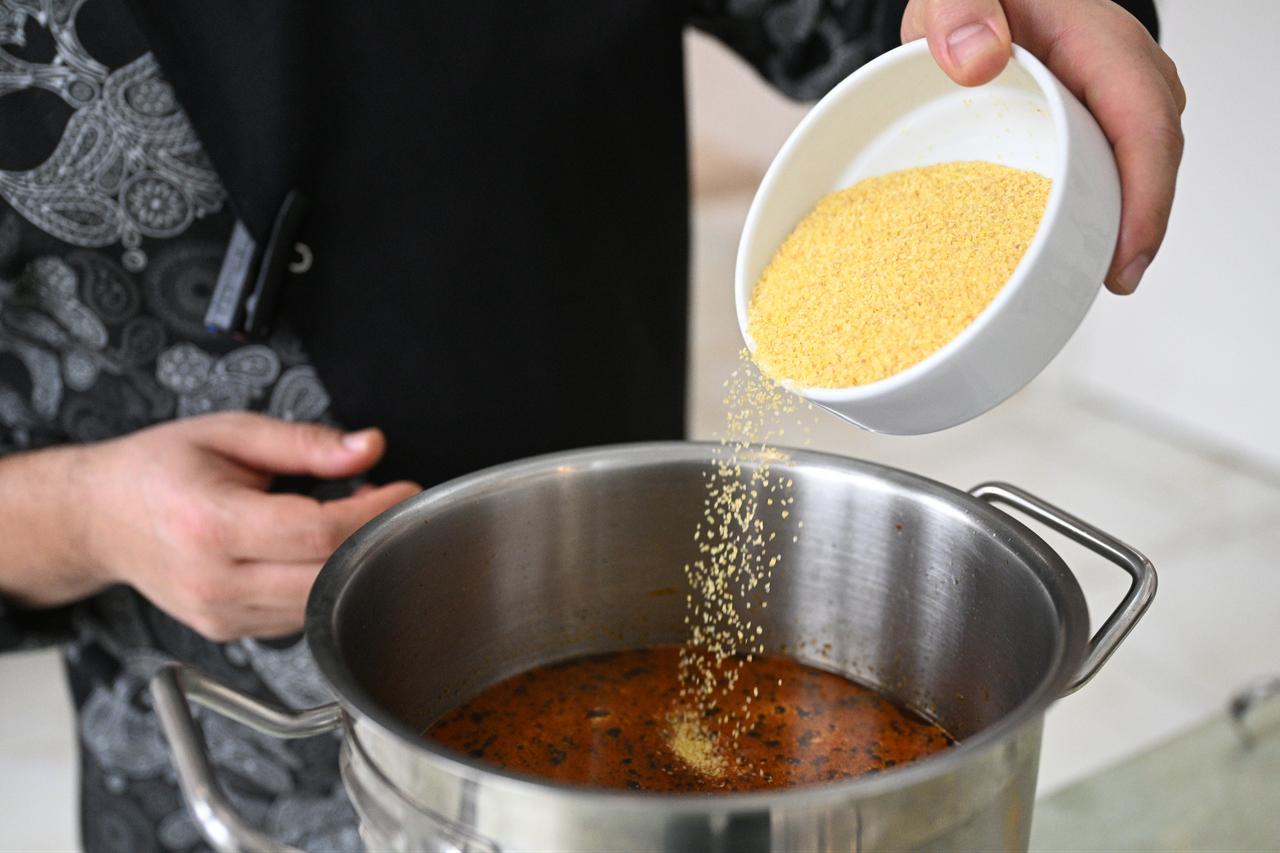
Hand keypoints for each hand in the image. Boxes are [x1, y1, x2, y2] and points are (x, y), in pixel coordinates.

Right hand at [79, 412, 419, 640]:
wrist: (99, 517)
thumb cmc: (158, 469)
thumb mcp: (230, 433)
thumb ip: (305, 443)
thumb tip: (368, 449)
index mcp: (210, 523)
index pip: (317, 534)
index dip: (373, 513)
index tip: (405, 490)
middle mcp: (212, 580)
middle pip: (326, 576)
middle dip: (373, 537)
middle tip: (388, 502)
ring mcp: (219, 614)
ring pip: (318, 604)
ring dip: (353, 562)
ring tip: (353, 519)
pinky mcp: (227, 630)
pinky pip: (298, 616)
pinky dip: (323, 583)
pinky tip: (321, 550)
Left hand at [901, 0, 1185, 293]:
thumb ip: (960, 11)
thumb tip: (977, 60)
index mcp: (1100, 45)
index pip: (1143, 124)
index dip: (1144, 199)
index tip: (1124, 259)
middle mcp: (1121, 76)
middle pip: (1149, 160)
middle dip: (1137, 228)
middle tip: (1103, 283)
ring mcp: (1112, 104)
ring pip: (1133, 172)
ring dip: (1119, 227)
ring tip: (1085, 279)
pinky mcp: (1092, 127)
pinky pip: (1108, 173)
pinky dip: (1097, 215)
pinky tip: (1072, 254)